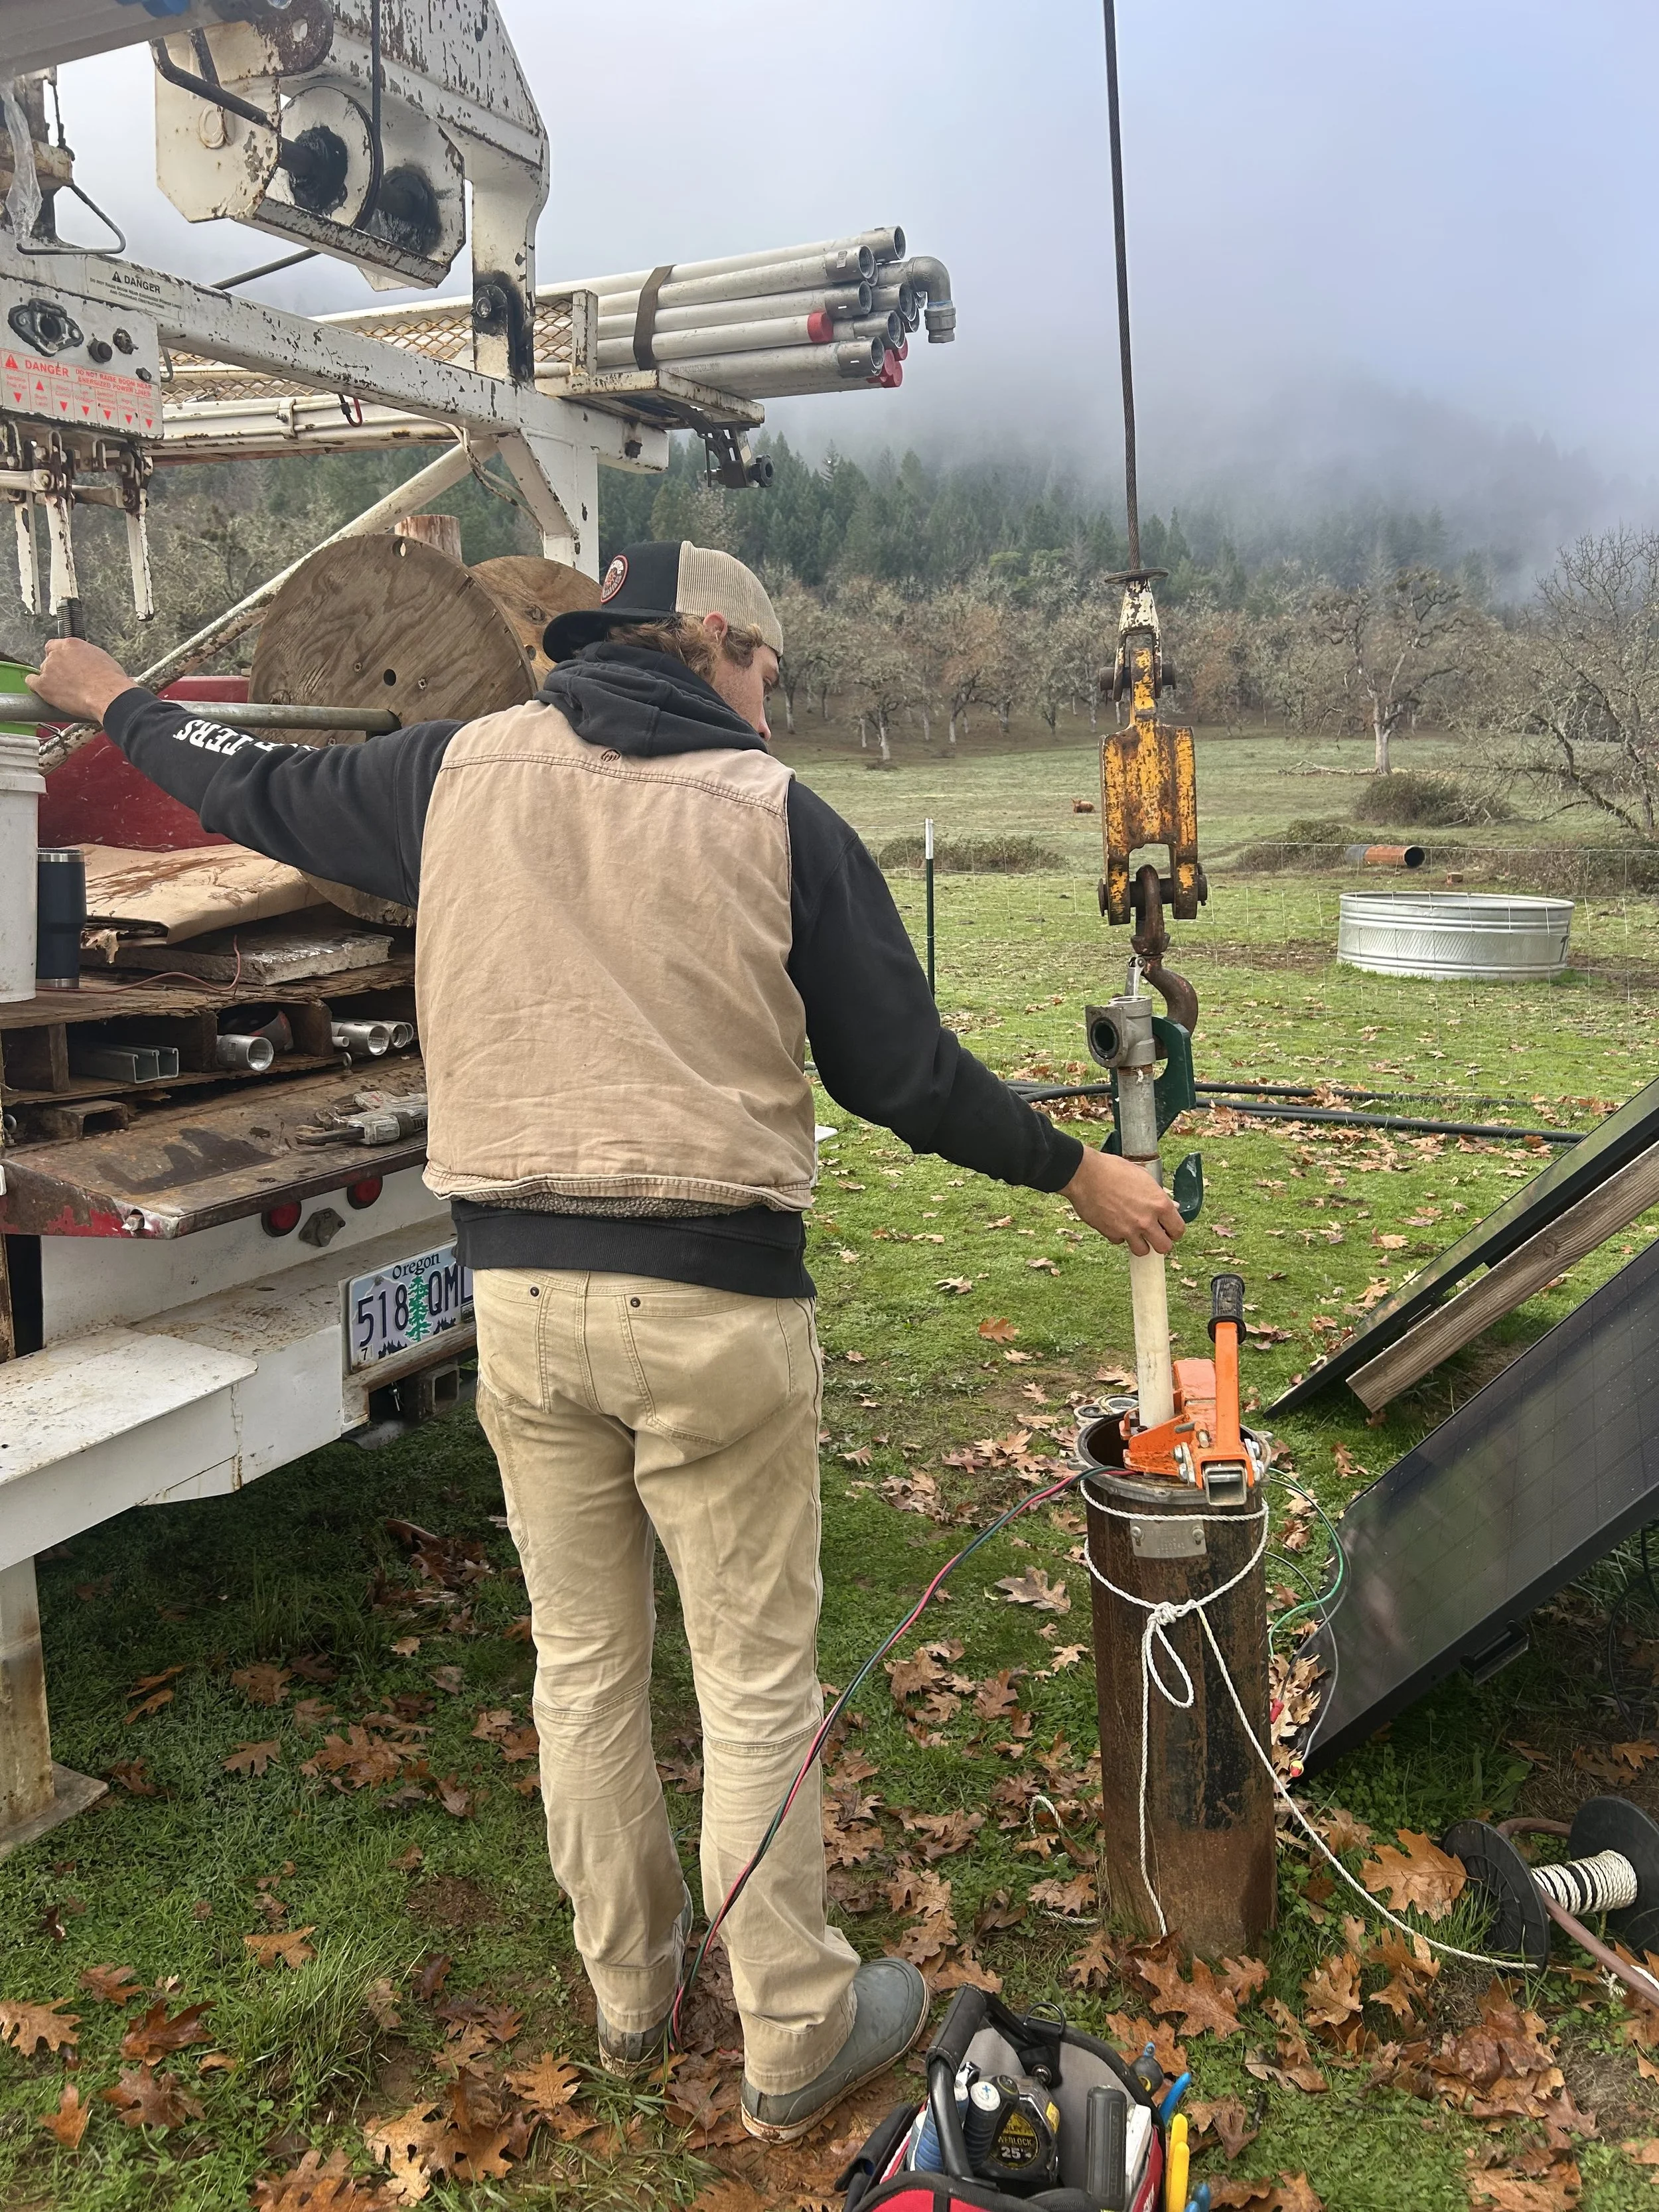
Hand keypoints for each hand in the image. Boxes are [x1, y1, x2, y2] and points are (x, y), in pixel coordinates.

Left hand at [27, 637, 137, 726]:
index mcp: (71, 644)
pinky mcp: (43, 685)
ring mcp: (48, 669)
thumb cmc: (110, 680)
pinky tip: (46, 692)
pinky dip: (37, 687)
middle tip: (69, 681)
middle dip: (57, 670)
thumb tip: (85, 663)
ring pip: (43, 672)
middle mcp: (57, 653)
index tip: (65, 664)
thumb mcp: (101, 658)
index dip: (60, 656)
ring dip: (51, 680)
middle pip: (49, 660)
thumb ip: (86, 657)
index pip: (55, 646)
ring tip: (65, 691)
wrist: (108, 696)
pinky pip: (32, 682)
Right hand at [1062, 1146, 1185, 1255]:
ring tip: (1134, 1231)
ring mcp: (1128, 1229)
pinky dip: (1118, 1235)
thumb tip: (1171, 1206)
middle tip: (1153, 1234)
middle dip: (1160, 1242)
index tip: (1168, 1228)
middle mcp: (1147, 1220)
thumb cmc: (1113, 1169)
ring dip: (1140, 1243)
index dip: (1174, 1230)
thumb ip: (1158, 1195)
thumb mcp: (1142, 1176)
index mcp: (1159, 1203)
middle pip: (1164, 1247)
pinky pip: (1120, 1242)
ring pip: (1143, 1251)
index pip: (1178, 1229)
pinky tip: (1114, 1222)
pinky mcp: (1111, 1234)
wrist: (1084, 1174)